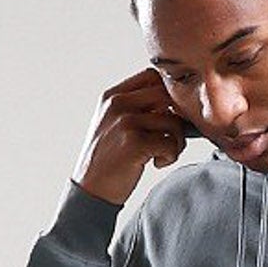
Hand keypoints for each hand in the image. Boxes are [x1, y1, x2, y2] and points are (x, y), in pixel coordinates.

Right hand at [71, 67, 191, 206]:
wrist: (90, 191)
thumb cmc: (107, 160)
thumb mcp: (112, 123)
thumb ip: (135, 107)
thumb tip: (173, 101)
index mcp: (112, 96)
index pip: (152, 75)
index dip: (168, 93)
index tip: (168, 114)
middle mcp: (117, 104)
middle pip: (167, 94)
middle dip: (177, 115)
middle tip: (172, 135)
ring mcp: (125, 122)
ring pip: (173, 120)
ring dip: (177, 140)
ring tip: (164, 154)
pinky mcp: (134, 144)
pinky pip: (170, 142)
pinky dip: (171, 156)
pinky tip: (157, 163)